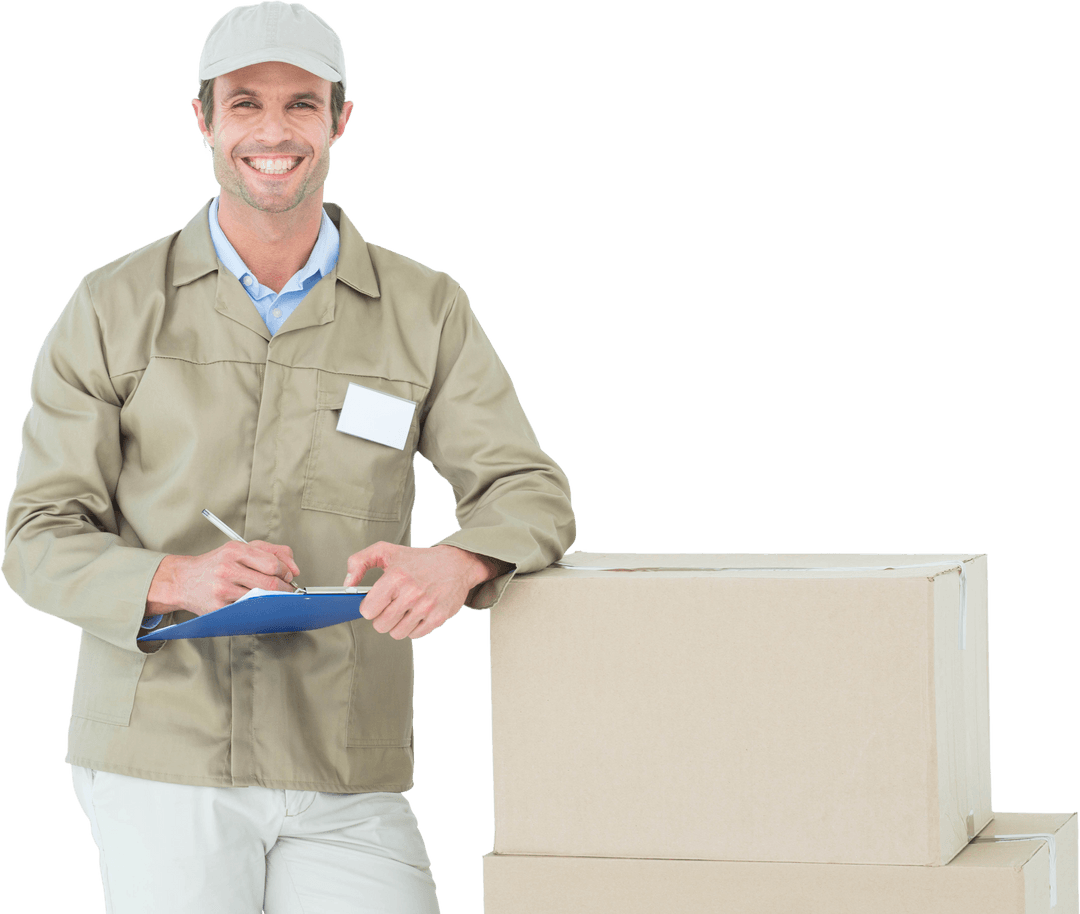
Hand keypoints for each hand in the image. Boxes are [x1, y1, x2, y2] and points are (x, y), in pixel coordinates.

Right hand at [146, 540, 299, 616]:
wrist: (182, 580)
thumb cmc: (216, 564)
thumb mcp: (241, 548)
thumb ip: (271, 551)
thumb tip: (294, 568)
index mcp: (235, 550)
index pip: (272, 563)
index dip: (286, 572)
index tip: (289, 576)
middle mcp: (227, 568)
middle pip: (270, 583)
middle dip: (285, 589)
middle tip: (287, 590)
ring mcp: (222, 589)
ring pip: (261, 598)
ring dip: (274, 600)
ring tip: (274, 597)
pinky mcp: (218, 608)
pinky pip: (247, 610)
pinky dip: (258, 608)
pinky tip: (258, 604)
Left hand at [343, 542, 498, 639]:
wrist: (456, 563)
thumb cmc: (418, 560)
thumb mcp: (386, 551)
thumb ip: (359, 562)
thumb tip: (348, 584)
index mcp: (396, 577)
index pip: (368, 610)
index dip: (370, 607)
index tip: (377, 601)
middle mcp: (411, 593)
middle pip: (381, 625)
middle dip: (383, 617)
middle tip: (391, 605)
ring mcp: (426, 607)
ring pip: (397, 633)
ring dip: (397, 624)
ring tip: (405, 609)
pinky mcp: (439, 617)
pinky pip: (414, 635)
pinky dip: (413, 627)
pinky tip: (417, 613)